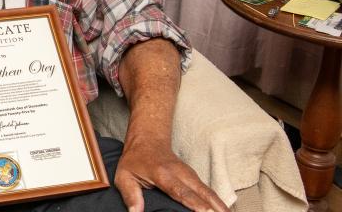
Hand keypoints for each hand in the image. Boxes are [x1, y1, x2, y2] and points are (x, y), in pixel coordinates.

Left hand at [114, 137, 228, 211]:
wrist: (148, 140)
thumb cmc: (135, 160)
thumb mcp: (124, 176)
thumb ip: (130, 195)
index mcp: (163, 174)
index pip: (182, 192)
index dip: (195, 203)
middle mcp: (181, 174)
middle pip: (203, 193)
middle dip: (215, 208)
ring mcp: (191, 174)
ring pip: (210, 193)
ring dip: (221, 206)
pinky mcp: (195, 178)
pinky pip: (210, 192)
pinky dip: (219, 203)